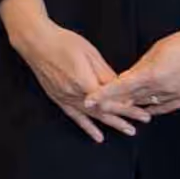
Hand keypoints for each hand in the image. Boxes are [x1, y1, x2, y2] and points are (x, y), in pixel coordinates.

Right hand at [0, 0, 133, 140]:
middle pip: (105, 109)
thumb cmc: (63, 43)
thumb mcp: (91, 54)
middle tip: (144, 120)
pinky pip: (75, 116)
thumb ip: (106, 74)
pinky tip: (98, 136)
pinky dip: (87, 127)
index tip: (143, 109)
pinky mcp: (58, 98)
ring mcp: (66, 98)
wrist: (36, 42)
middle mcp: (76, 94)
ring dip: (112, 123)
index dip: (128, 106)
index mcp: (85, 82)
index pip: (112, 99)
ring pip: (93, 115)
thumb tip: (121, 87)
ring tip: (129, 130)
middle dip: (126, 116)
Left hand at [97, 22, 179, 124]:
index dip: (103, 95)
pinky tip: (144, 111)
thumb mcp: (159, 49)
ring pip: (147, 104)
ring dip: (132, 106)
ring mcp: (176, 95)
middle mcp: (162, 88)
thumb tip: (128, 76)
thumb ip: (141, 66)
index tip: (89, 100)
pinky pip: (164, 107)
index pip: (121, 87)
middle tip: (98, 105)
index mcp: (153, 73)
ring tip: (118, 107)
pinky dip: (152, 109)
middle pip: (131, 99)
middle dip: (114, 102)